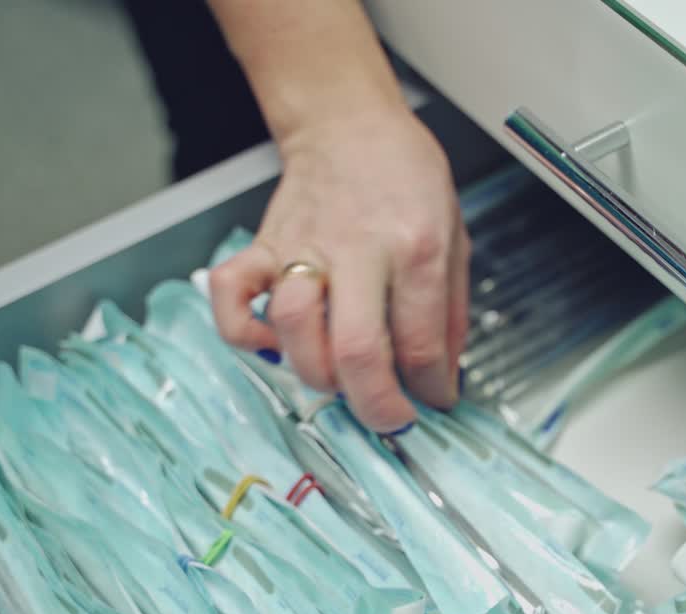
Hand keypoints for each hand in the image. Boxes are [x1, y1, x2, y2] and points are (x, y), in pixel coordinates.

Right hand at [209, 107, 469, 432]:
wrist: (350, 122)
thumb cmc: (405, 177)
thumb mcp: (454, 236)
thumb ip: (451, 311)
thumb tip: (443, 378)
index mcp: (416, 247)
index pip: (422, 343)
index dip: (431, 390)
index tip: (433, 402)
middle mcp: (359, 249)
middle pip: (357, 350)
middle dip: (375, 405)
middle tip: (388, 419)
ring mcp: (304, 246)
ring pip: (294, 327)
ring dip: (317, 373)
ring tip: (340, 379)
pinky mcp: (264, 244)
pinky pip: (231, 294)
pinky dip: (242, 331)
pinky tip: (272, 345)